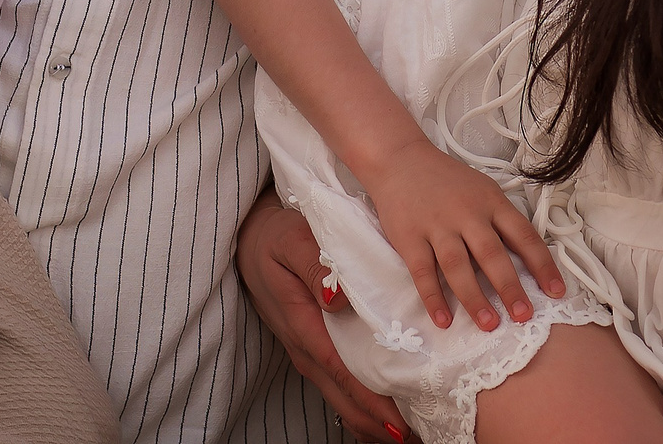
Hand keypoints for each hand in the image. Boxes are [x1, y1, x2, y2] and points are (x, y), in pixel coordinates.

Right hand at [234, 191, 408, 443]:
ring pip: (342, 397)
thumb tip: (337, 298)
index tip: (400, 421)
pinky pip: (340, 385)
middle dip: (377, 422)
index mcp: (304, 326)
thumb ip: (315, 266)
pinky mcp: (315, 349)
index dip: (371, 400)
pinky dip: (362, 404)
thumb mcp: (292, 240)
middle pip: (344, 398)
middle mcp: (307, 349)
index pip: (342, 372)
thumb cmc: (275, 239)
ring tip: (408, 434)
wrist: (247, 242)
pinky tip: (384, 414)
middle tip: (415, 437)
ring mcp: (310, 352)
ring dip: (372, 419)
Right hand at [363, 137, 563, 335]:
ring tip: (489, 324)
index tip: (556, 292)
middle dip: (509, 287)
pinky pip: (423, 272)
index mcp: (491, 202)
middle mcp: (466, 214)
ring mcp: (437, 226)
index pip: (524, 235)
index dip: (542, 265)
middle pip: (491, 254)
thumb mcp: (483, 190)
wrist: (400, 159)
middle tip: (523, 316)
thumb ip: (502, 220)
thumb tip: (529, 260)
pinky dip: (433, 298)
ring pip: (458, 266)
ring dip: (474, 298)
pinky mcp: (409, 238)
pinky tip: (443, 320)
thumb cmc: (447, 181)